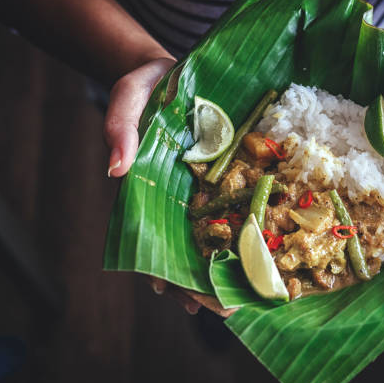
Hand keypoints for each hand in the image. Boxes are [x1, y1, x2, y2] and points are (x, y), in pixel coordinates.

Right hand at [104, 57, 233, 316]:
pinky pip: (242, 206)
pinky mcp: (231, 176)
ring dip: (230, 266)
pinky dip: (251, 230)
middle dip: (199, 279)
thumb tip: (116, 172)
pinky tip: (267, 252)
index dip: (156, 265)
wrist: (176, 73)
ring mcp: (207, 190)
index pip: (150, 237)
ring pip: (216, 235)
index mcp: (150, 190)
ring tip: (246, 298)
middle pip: (186, 246)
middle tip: (220, 309)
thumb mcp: (127, 100)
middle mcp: (179, 197)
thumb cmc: (146, 89)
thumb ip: (119, 131)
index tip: (164, 291)